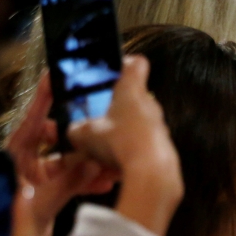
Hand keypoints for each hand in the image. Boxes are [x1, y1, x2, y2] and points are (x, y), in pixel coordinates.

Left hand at [6, 74, 114, 235]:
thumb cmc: (9, 225)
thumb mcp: (39, 203)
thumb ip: (68, 182)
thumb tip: (95, 163)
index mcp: (12, 158)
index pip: (30, 122)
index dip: (43, 99)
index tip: (56, 77)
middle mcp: (23, 164)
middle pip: (55, 141)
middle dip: (80, 140)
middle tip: (99, 131)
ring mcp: (35, 178)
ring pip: (67, 162)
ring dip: (89, 163)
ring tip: (111, 163)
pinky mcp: (46, 193)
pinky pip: (70, 180)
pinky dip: (86, 180)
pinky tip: (106, 182)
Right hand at [68, 55, 183, 235]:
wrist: (150, 171)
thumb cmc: (119, 143)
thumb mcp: (84, 134)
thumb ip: (76, 129)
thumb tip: (72, 132)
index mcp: (131, 89)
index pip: (136, 64)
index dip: (125, 64)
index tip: (116, 69)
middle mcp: (150, 103)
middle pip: (135, 96)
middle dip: (118, 105)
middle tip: (100, 116)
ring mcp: (159, 125)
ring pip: (139, 122)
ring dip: (124, 130)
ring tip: (107, 145)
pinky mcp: (164, 146)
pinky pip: (145, 143)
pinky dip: (132, 150)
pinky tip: (118, 162)